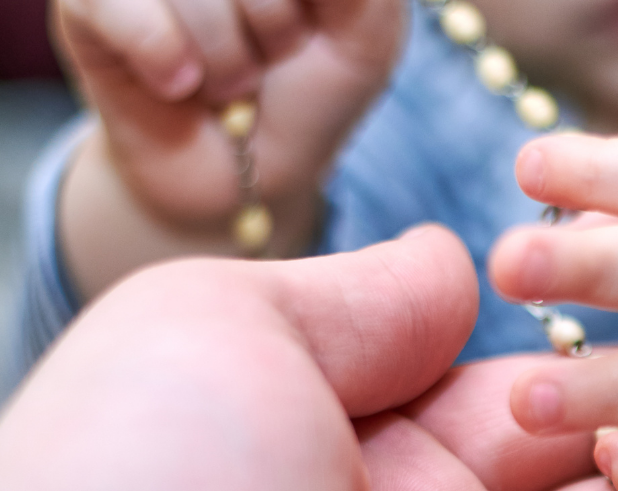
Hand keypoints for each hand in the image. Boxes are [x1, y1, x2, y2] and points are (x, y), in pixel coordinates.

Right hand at [54, 0, 402, 294]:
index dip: (300, 6)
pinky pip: (120, 6)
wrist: (245, 180)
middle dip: (274, 23)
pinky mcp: (84, 2)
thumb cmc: (311, 99)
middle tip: (268, 57)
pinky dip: (167, 58)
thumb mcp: (368, 29)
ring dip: (227, 59)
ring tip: (227, 82)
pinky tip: (180, 85)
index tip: (310, 26)